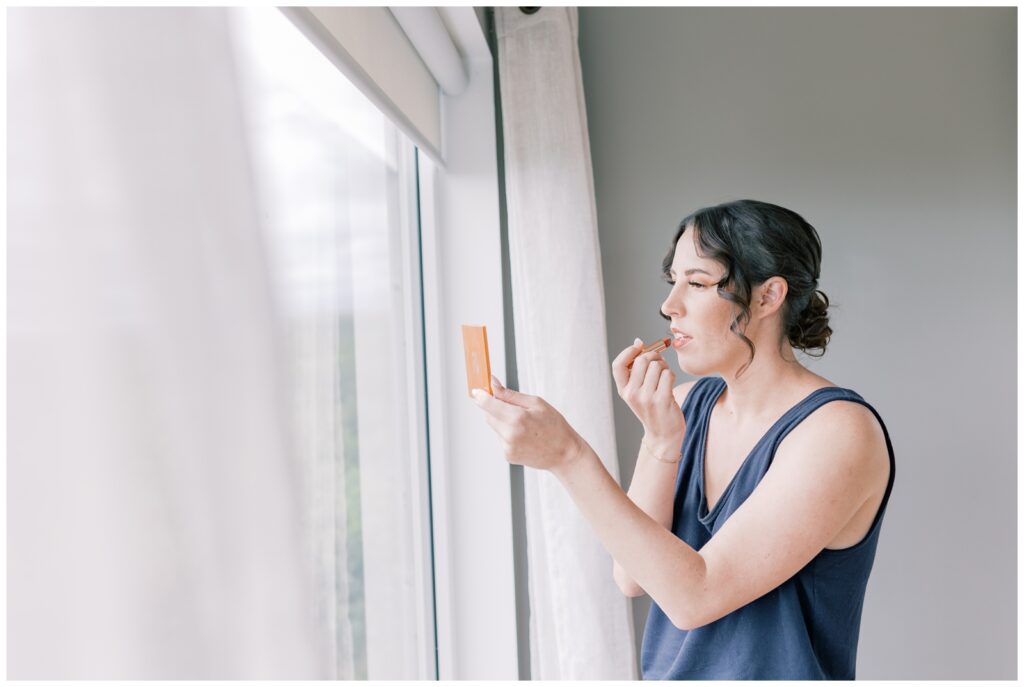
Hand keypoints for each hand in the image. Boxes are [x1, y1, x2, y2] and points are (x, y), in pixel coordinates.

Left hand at [470, 375, 586, 472]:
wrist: (564, 453)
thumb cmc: (554, 425)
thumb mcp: (536, 403)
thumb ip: (511, 395)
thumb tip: (493, 384)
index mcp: (517, 418)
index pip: (488, 404)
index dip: (480, 396)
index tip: (476, 391)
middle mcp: (510, 434)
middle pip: (488, 415)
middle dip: (495, 408)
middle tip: (512, 407)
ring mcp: (508, 447)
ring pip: (494, 427)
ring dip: (502, 421)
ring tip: (524, 425)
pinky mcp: (508, 455)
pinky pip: (501, 438)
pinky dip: (508, 434)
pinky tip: (524, 436)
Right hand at [611, 337, 684, 449]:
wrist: (664, 435)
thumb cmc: (653, 408)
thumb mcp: (638, 391)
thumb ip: (637, 369)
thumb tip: (638, 341)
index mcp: (623, 391)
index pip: (618, 365)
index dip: (628, 351)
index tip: (639, 346)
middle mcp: (632, 394)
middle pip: (642, 360)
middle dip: (654, 357)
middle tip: (659, 364)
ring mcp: (646, 398)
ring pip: (657, 366)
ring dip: (665, 367)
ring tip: (665, 378)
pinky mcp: (662, 400)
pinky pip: (668, 374)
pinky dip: (672, 375)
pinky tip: (670, 384)